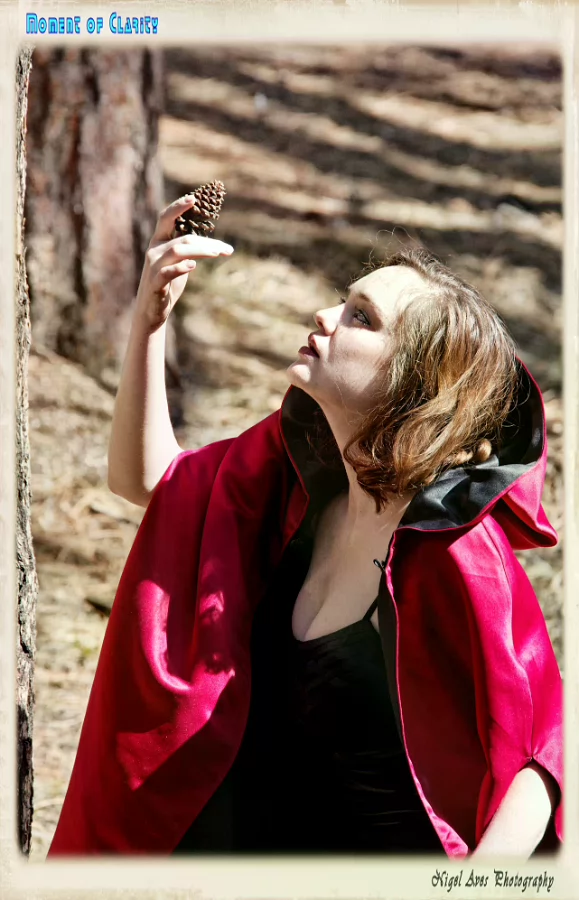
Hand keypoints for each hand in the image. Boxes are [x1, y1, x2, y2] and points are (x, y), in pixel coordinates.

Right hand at [135, 194, 233, 330]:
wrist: (152, 311)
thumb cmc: (168, 285)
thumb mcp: (180, 264)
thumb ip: (189, 251)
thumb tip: (212, 242)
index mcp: (159, 242)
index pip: (166, 218)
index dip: (178, 206)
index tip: (194, 198)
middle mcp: (154, 250)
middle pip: (181, 237)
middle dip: (205, 241)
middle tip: (224, 249)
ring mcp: (153, 266)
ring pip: (177, 250)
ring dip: (200, 251)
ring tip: (217, 254)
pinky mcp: (155, 283)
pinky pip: (167, 272)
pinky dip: (181, 268)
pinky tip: (193, 266)